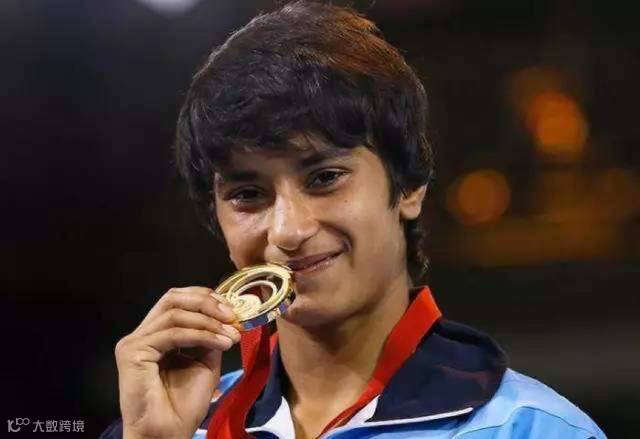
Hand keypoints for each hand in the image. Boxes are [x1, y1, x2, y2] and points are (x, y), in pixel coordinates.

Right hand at [114, 287, 240, 438]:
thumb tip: (226, 317)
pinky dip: (201, 335)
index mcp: (157, 335)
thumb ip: (209, 337)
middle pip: (172, 298)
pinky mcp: (132, 352)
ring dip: (209, 322)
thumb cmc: (183, 405)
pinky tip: (220, 343)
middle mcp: (142, 334)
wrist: (167, 434)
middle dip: (206, 302)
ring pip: (175, 313)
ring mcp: (134, 342)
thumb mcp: (205, 362)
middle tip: (231, 315)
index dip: (204, 297)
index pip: (177, 300)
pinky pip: (173, 334)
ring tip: (230, 335)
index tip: (231, 309)